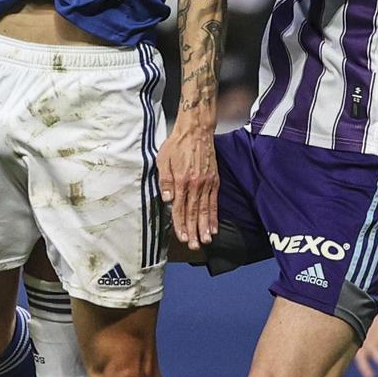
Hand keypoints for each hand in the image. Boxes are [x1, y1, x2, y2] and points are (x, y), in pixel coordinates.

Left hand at [160, 109, 218, 246]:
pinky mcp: (214, 180)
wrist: (196, 130)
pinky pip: (214, 201)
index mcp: (181, 181)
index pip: (179, 208)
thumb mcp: (163, 160)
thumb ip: (165, 181)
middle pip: (194, 212)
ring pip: (205, 209)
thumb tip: (166, 199)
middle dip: (193, 231)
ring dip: (205, 227)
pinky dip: (214, 215)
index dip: (180, 224)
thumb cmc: (177, 144)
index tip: (182, 237)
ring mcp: (206, 183)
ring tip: (206, 240)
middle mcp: (195, 184)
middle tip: (194, 246)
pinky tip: (214, 226)